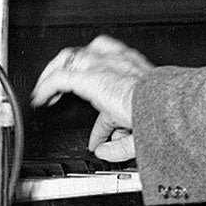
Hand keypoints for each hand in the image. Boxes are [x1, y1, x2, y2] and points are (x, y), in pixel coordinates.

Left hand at [32, 35, 152, 162]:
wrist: (165, 108)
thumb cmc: (161, 117)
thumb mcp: (141, 135)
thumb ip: (121, 145)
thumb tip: (103, 150)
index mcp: (134, 74)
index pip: (111, 78)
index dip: (100, 105)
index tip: (98, 129)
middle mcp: (118, 64)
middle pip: (87, 55)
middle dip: (72, 68)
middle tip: (61, 89)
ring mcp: (103, 67)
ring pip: (70, 58)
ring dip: (55, 72)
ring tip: (44, 90)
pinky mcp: (90, 77)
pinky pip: (60, 77)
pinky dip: (47, 86)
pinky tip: (40, 99)